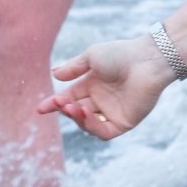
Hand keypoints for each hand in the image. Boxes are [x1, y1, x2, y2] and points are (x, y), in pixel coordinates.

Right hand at [40, 35, 175, 138]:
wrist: (146, 61)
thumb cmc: (120, 54)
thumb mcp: (91, 57)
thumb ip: (73, 68)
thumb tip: (54, 75)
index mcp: (92, 85)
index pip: (68, 98)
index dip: (54, 104)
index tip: (40, 109)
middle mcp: (100, 100)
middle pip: (76, 112)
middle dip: (65, 110)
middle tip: (60, 103)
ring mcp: (112, 113)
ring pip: (87, 124)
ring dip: (77, 119)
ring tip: (73, 107)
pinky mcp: (124, 123)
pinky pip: (103, 132)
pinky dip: (92, 126)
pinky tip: (86, 114)